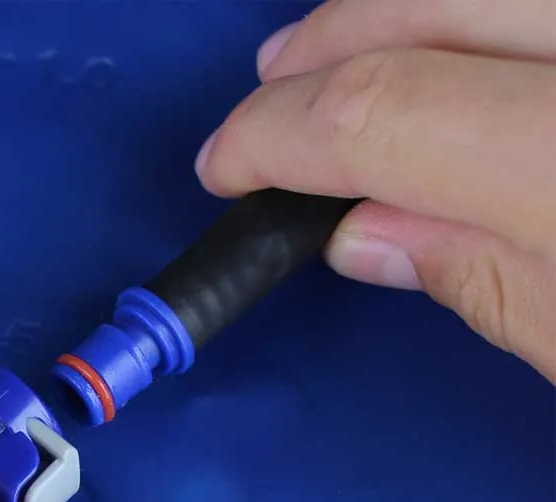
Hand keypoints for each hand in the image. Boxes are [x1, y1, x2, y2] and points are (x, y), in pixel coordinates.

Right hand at [195, 0, 555, 382]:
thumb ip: (475, 274)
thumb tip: (361, 231)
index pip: (382, 113)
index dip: (277, 133)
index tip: (226, 169)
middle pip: (429, 4)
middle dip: (325, 45)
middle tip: (266, 93)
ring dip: (386, 7)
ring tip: (335, 50)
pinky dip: (461, 12)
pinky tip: (433, 42)